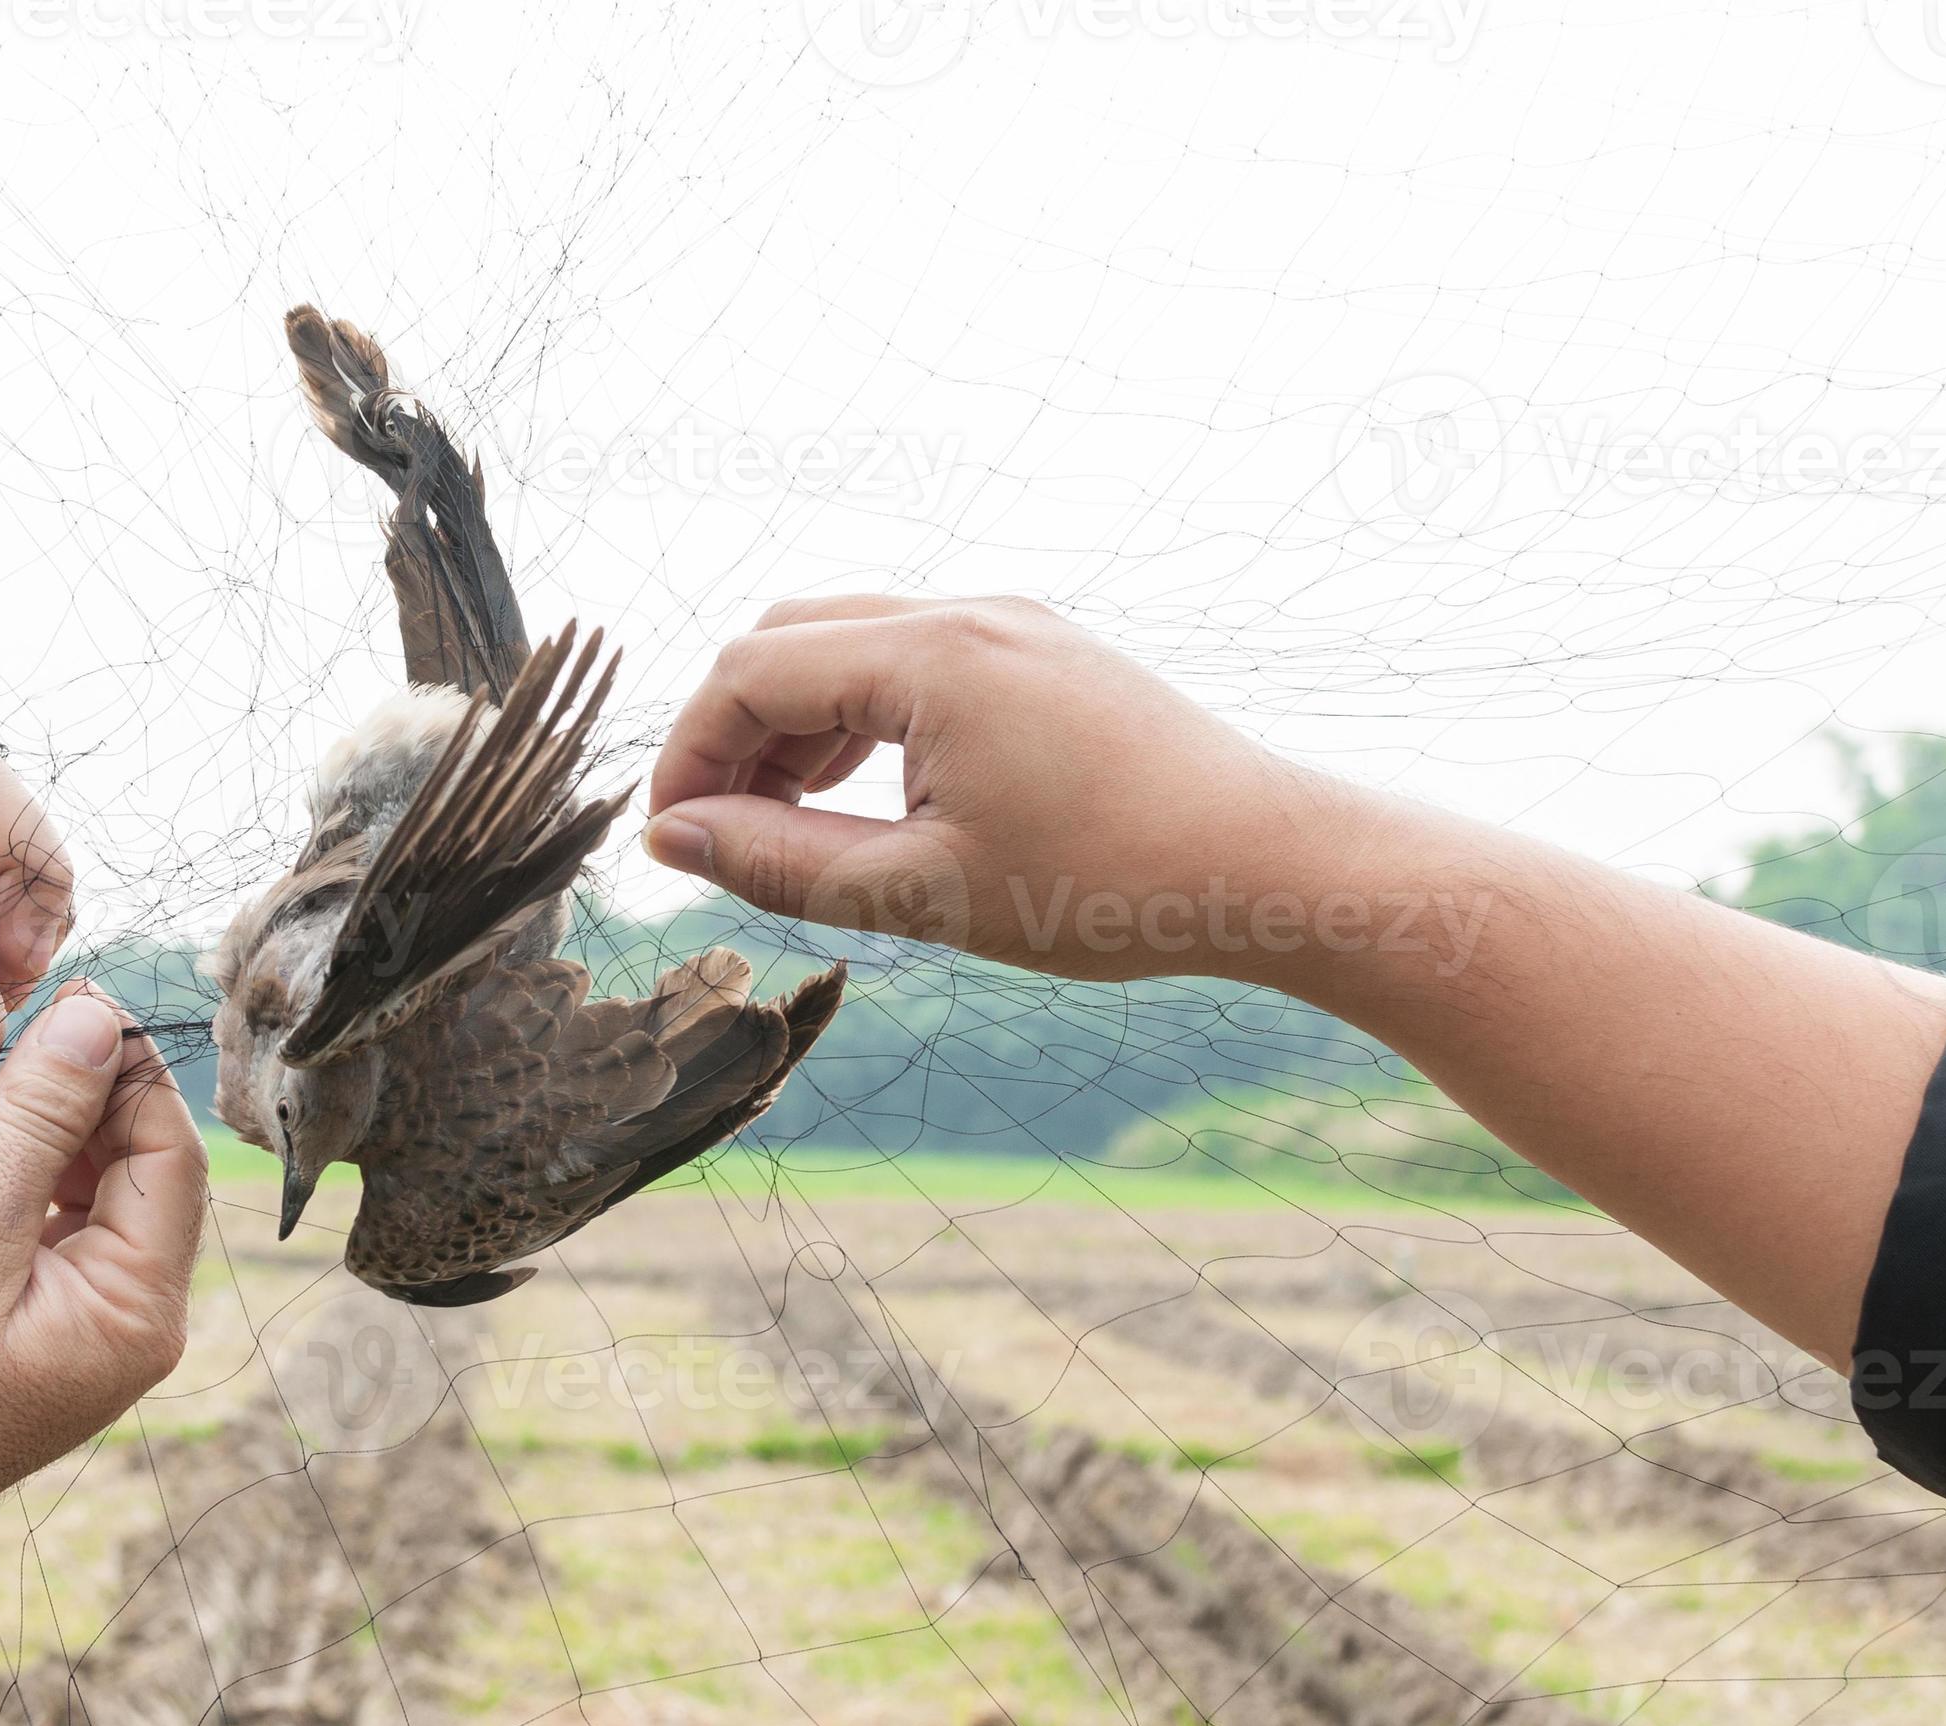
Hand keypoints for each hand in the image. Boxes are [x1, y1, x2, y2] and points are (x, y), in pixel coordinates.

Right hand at [0, 988, 205, 1620]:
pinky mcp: (14, 1325)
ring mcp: (69, 1328)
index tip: (75, 996)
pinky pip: (43, 1225)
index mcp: (136, 1311)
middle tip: (26, 1018)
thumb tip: (98, 1021)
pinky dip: (20, 1170)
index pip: (171, 1154)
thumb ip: (36, 1120)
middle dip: (93, 1090)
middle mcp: (122, 1323)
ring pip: (89, 1191)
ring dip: (53, 1124)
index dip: (131, 1067)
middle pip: (139, 1170)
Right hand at [644, 595, 1357, 982]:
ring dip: (796, 726)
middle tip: (726, 837)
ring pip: (848, 643)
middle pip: (787, 638)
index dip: (689, 757)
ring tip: (794, 829)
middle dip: (735, 733)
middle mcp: (967, 613)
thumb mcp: (924, 891)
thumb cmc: (1111, 884)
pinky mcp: (1043, 652)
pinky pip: (912, 658)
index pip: (748, 673)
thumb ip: (782, 863)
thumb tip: (673, 841)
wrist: (1273, 864)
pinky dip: (862, 717)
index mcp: (932, 655)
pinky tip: (871, 800)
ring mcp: (1012, 625)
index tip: (675, 845)